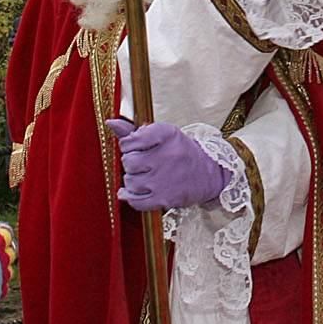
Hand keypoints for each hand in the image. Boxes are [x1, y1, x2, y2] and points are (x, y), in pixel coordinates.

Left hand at [108, 118, 228, 211]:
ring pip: (129, 181)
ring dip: (133, 180)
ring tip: (145, 177)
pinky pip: (135, 201)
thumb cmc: (183, 152)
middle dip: (131, 163)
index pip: (129, 141)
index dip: (130, 146)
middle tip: (143, 163)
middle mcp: (166, 155)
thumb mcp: (164, 135)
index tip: (139, 148)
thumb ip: (135, 130)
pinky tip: (136, 191)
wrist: (211, 173)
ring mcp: (164, 179)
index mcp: (166, 134)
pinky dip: (131, 197)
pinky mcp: (164, 199)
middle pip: (127, 161)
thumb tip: (110, 122)